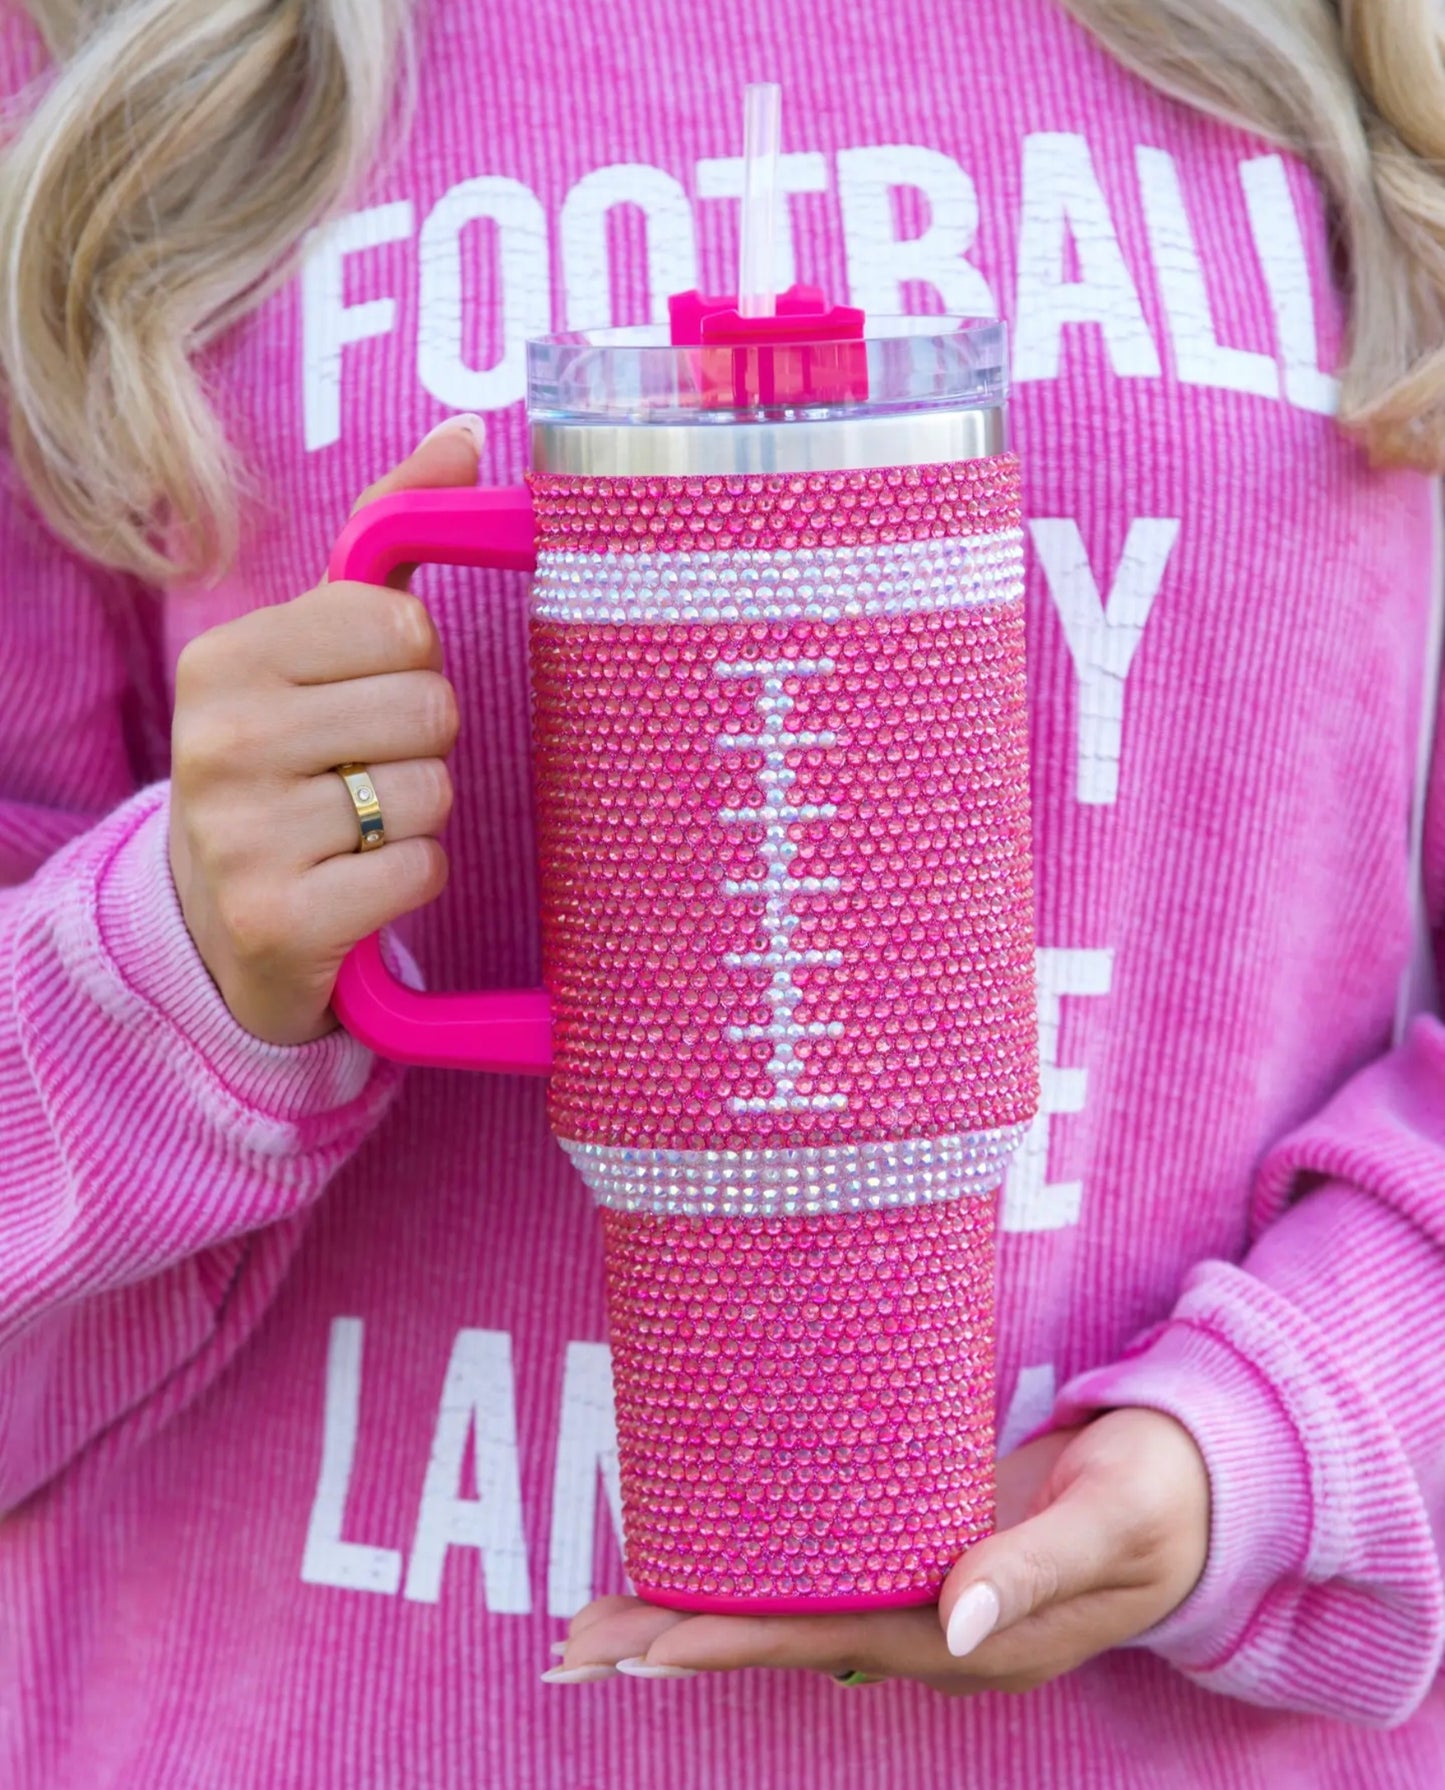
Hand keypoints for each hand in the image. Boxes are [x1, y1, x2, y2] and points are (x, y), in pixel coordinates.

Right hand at [169, 415, 484, 1044]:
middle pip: (427, 709)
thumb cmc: (291, 762)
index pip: (400, 626)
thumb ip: (385, 537)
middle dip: (423, 743)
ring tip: (360, 826)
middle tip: (368, 769)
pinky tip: (359, 880)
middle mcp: (220, 738)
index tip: (368, 695)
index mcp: (229, 657)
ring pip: (430, 794)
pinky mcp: (278, 919)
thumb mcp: (316, 648)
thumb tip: (466, 437)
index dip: (413, 666)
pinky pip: (419, 871)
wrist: (216, 919)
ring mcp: (241, 836)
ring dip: (421, 815)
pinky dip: (412, 878)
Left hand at [551, 1408, 1208, 1693]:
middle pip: (789, 1641)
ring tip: (608, 1618)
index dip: (734, 1641)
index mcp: (972, 1641)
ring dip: (705, 1614)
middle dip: (682, 1641)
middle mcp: (937, 1635)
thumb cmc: (1161, 1496)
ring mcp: (931, 1602)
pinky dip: (762, 1581)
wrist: (1202, 1489)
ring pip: (798, 1615)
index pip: (829, 1639)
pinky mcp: (931, 1559)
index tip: (644, 1645)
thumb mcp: (1110, 1524)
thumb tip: (953, 1621)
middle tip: (577, 1640)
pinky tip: (714, 1567)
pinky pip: (828, 1580)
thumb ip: (1032, 1571)